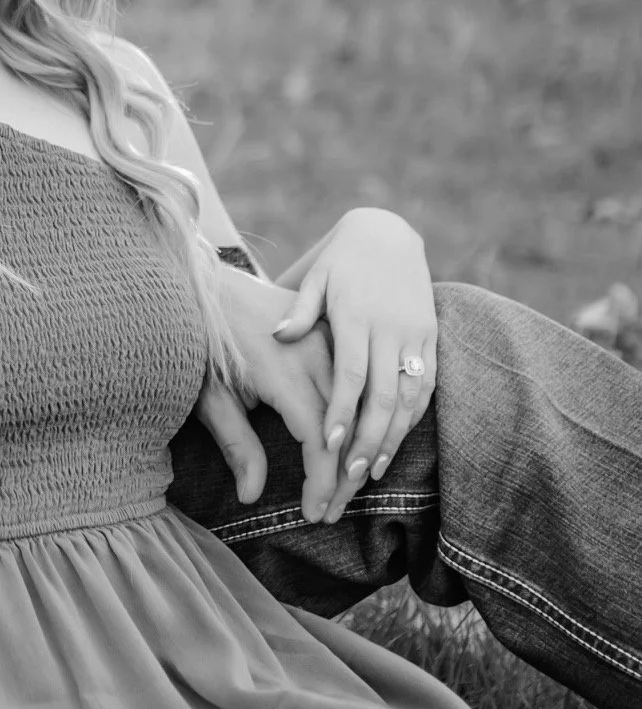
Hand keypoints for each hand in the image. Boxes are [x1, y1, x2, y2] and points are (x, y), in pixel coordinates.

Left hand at [200, 268, 341, 522]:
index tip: (315, 514)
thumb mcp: (211, 397)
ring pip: (361, 407)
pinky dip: (367, 419)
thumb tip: (251, 496)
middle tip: (332, 513)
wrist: (208, 284)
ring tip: (347, 490)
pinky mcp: (334, 335)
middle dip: (343, 477)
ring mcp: (330, 342)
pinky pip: (362, 383)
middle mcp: (317, 356)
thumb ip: (236, 445)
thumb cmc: (202, 344)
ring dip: (360, 451)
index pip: (319, 441)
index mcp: (285, 373)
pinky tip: (362, 448)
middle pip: (347, 428)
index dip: (321, 482)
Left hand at [272, 209, 435, 513]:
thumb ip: (300, 309)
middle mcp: (391, 327)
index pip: (353, 372)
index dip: (343, 410)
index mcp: (357, 314)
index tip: (329, 444)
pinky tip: (396, 442)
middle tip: (352, 476)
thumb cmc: (339, 259)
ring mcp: (416, 333)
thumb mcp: (315, 275)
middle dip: (369, 437)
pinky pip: (427, 384)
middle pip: (384, 393)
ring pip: (410, 394)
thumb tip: (278, 335)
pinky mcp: (430, 337)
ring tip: (373, 471)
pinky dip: (414, 416)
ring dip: (394, 436)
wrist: (389, 232)